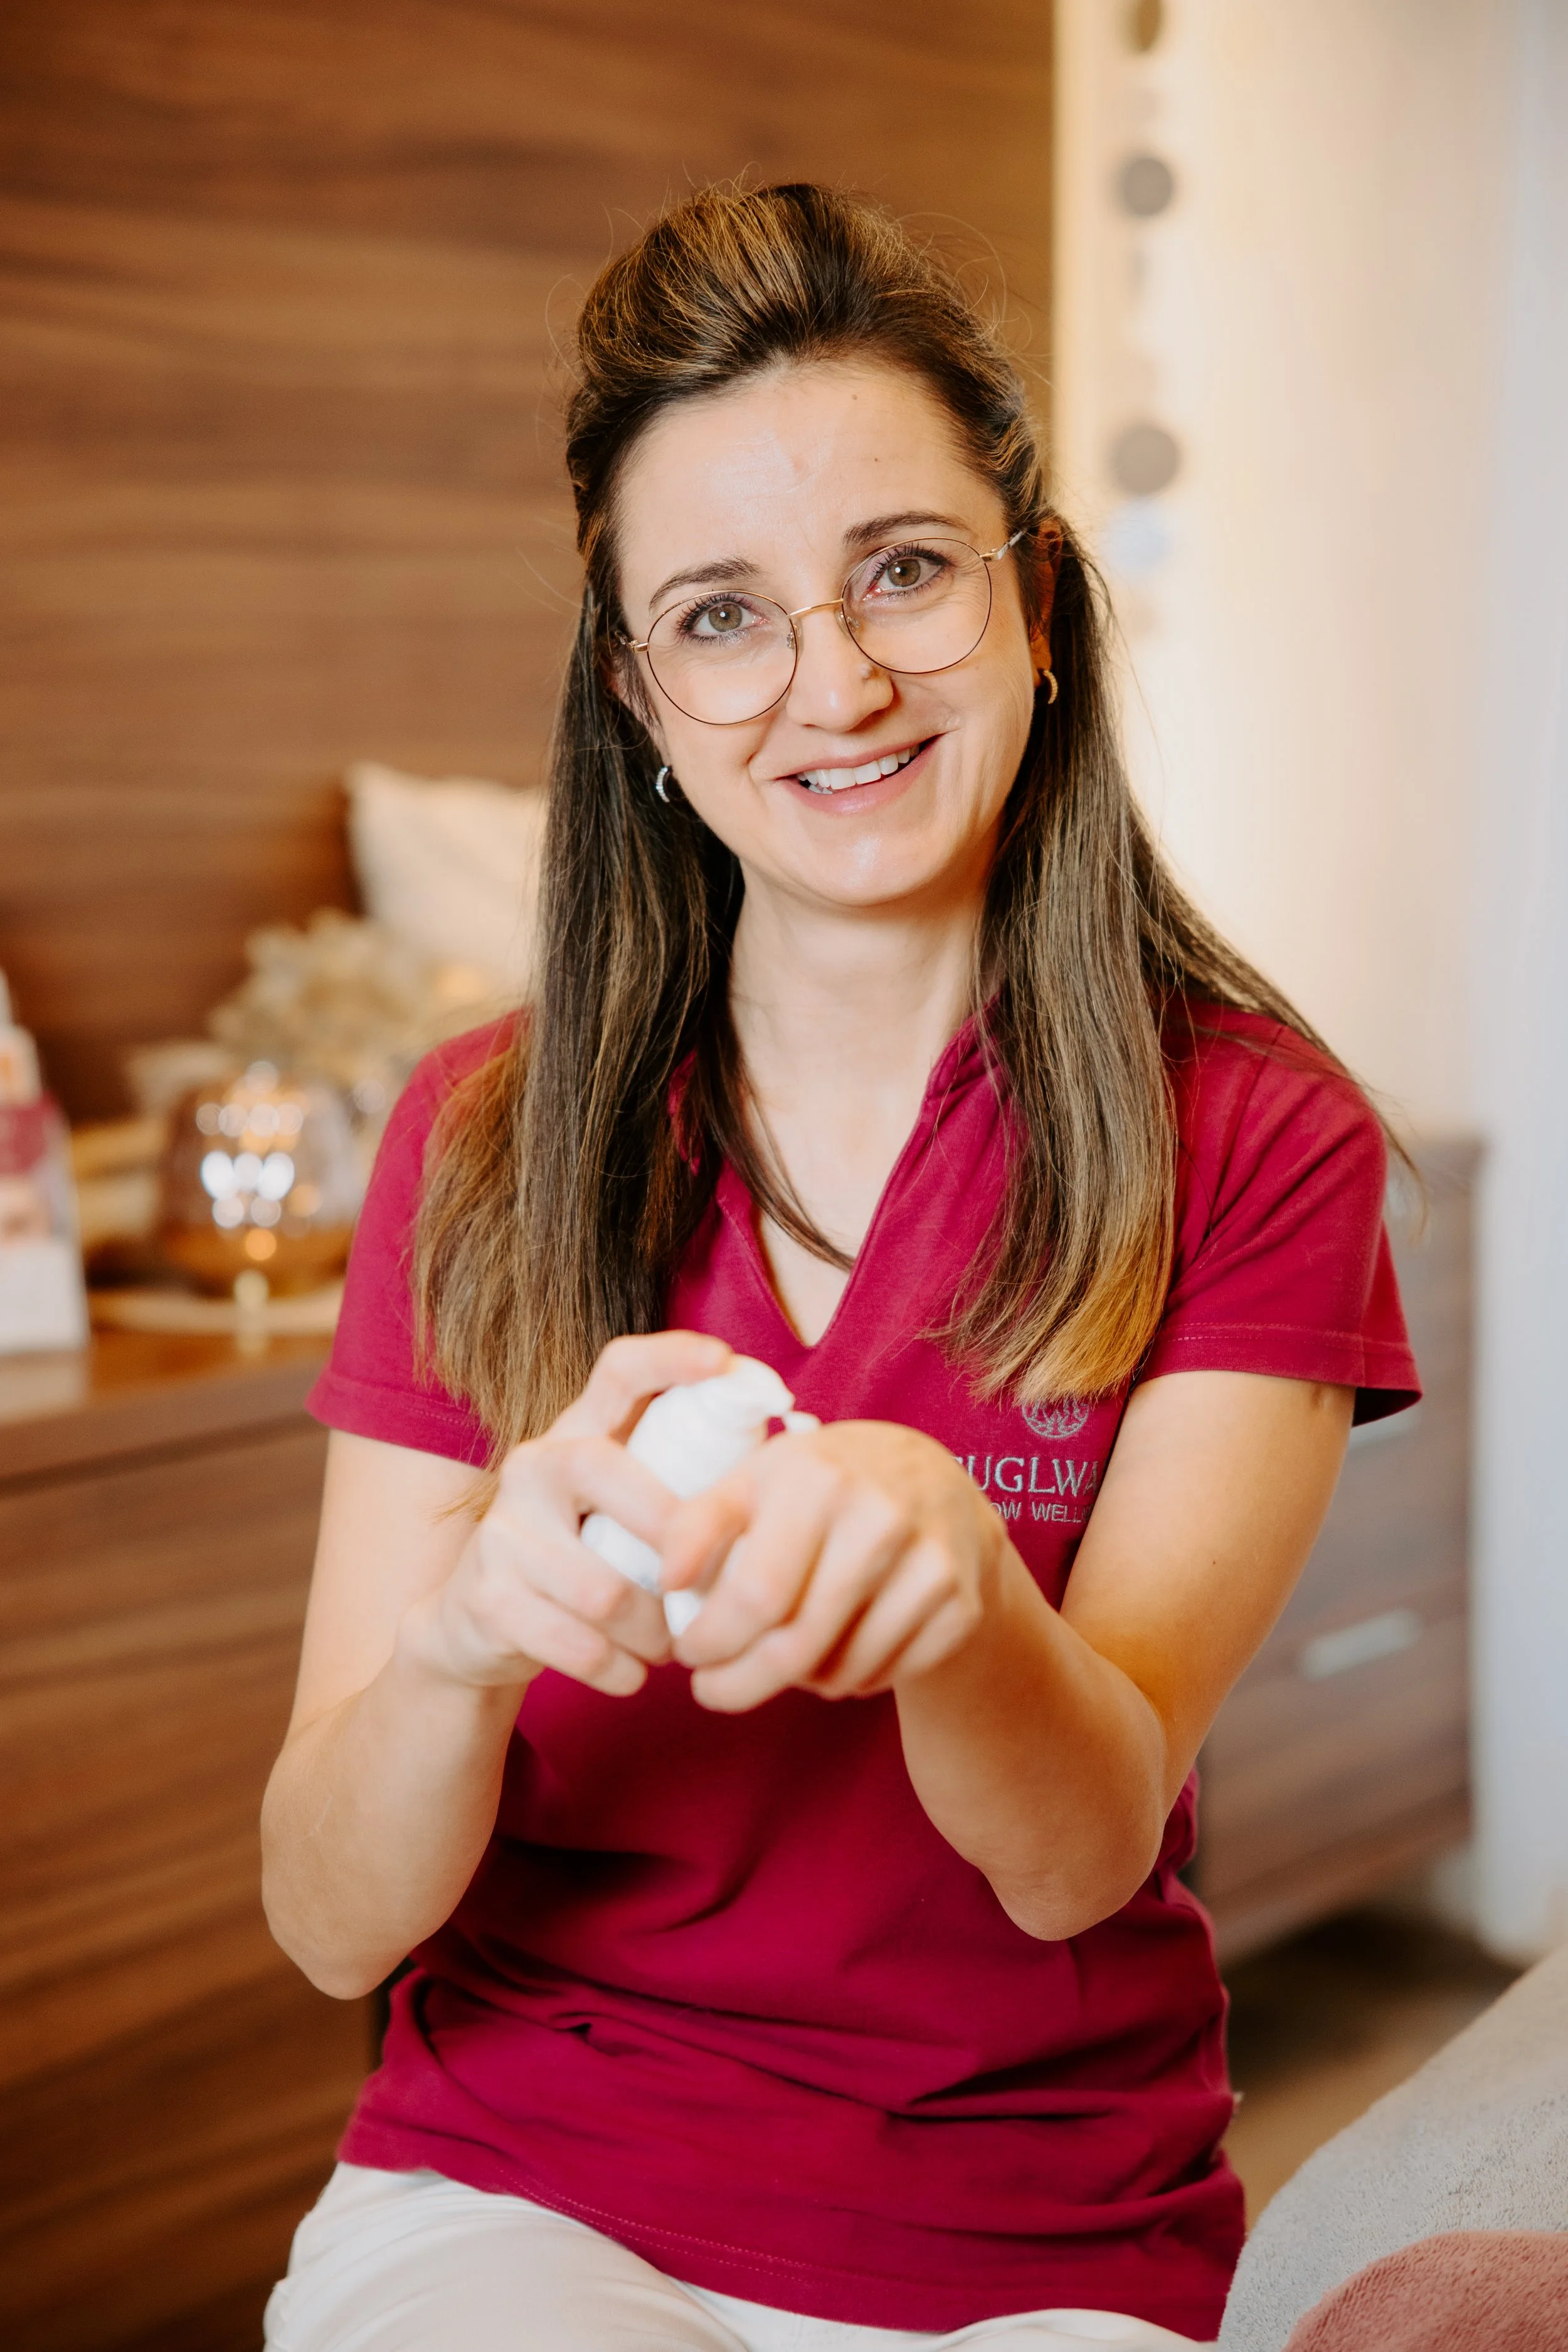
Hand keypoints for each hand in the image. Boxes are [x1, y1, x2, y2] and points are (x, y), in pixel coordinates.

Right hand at [398, 1331, 733, 1698]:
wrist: (477, 1624)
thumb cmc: (583, 1556)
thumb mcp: (619, 1507)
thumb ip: (678, 1482)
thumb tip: (785, 1474)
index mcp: (579, 1433)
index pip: (619, 1369)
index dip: (671, 1357)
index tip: (724, 1361)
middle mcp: (534, 1465)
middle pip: (603, 1470)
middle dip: (670, 1533)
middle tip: (705, 1586)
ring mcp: (501, 1529)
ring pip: (603, 1587)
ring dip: (654, 1632)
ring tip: (671, 1646)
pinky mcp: (486, 1596)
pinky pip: (576, 1644)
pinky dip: (618, 1669)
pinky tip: (630, 1673)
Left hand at [663, 1421, 1003, 1711]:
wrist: (936, 1483)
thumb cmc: (825, 1483)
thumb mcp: (757, 1478)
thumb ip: (698, 1521)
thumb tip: (668, 1580)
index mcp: (818, 1480)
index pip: (755, 1595)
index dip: (712, 1641)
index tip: (689, 1656)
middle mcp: (882, 1519)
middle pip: (796, 1646)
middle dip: (738, 1684)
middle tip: (711, 1690)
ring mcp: (931, 1565)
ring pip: (838, 1671)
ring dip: (795, 1680)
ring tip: (782, 1650)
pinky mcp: (960, 1606)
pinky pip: (882, 1677)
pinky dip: (847, 1679)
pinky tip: (838, 1643)